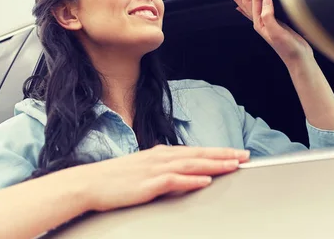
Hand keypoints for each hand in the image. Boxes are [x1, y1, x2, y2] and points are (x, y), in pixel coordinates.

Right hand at [84, 145, 249, 211]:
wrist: (89, 183)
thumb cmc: (114, 178)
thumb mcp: (142, 169)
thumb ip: (162, 170)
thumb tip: (182, 173)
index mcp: (160, 154)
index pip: (195, 151)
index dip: (217, 151)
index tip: (235, 153)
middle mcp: (160, 157)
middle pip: (198, 154)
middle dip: (223, 155)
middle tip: (244, 156)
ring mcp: (154, 169)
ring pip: (191, 164)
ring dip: (214, 164)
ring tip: (233, 165)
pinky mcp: (148, 183)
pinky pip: (174, 180)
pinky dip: (191, 179)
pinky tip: (205, 180)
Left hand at [225, 0, 312, 65]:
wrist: (299, 59)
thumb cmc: (288, 48)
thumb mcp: (277, 32)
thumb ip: (269, 16)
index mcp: (259, 23)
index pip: (255, 0)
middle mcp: (260, 22)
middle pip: (249, 1)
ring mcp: (267, 23)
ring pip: (252, 6)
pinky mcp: (275, 23)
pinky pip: (260, 12)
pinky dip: (253, 7)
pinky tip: (247, 7)